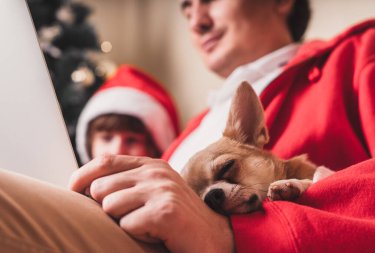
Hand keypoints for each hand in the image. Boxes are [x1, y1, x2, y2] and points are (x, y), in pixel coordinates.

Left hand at [69, 155, 233, 252]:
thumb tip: (85, 185)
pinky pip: (126, 225)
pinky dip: (136, 235)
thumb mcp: (153, 190)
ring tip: (146, 224)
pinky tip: (156, 233)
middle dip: (105, 207)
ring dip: (122, 222)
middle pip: (100, 187)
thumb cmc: (176, 215)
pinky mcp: (164, 211)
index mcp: (151, 165)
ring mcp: (161, 190)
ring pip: (110, 206)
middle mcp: (156, 173)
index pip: (104, 161)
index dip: (81, 176)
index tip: (73, 191)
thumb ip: (128, 181)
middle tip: (129, 217)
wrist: (212, 237)